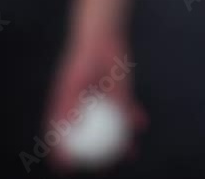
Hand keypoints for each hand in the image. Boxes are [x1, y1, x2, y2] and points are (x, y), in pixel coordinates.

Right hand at [45, 30, 147, 172]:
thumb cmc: (83, 60)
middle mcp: (87, 109)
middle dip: (99, 156)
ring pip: (114, 129)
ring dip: (123, 142)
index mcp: (68, 108)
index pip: (62, 136)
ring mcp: (105, 104)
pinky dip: (135, 118)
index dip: (63, 154)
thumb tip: (62, 129)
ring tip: (132, 153)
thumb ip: (66, 105)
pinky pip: (129, 111)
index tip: (66, 168)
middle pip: (92, 139)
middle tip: (106, 168)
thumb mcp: (74, 83)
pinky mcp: (121, 94)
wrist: (102, 39)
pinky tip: (142, 124)